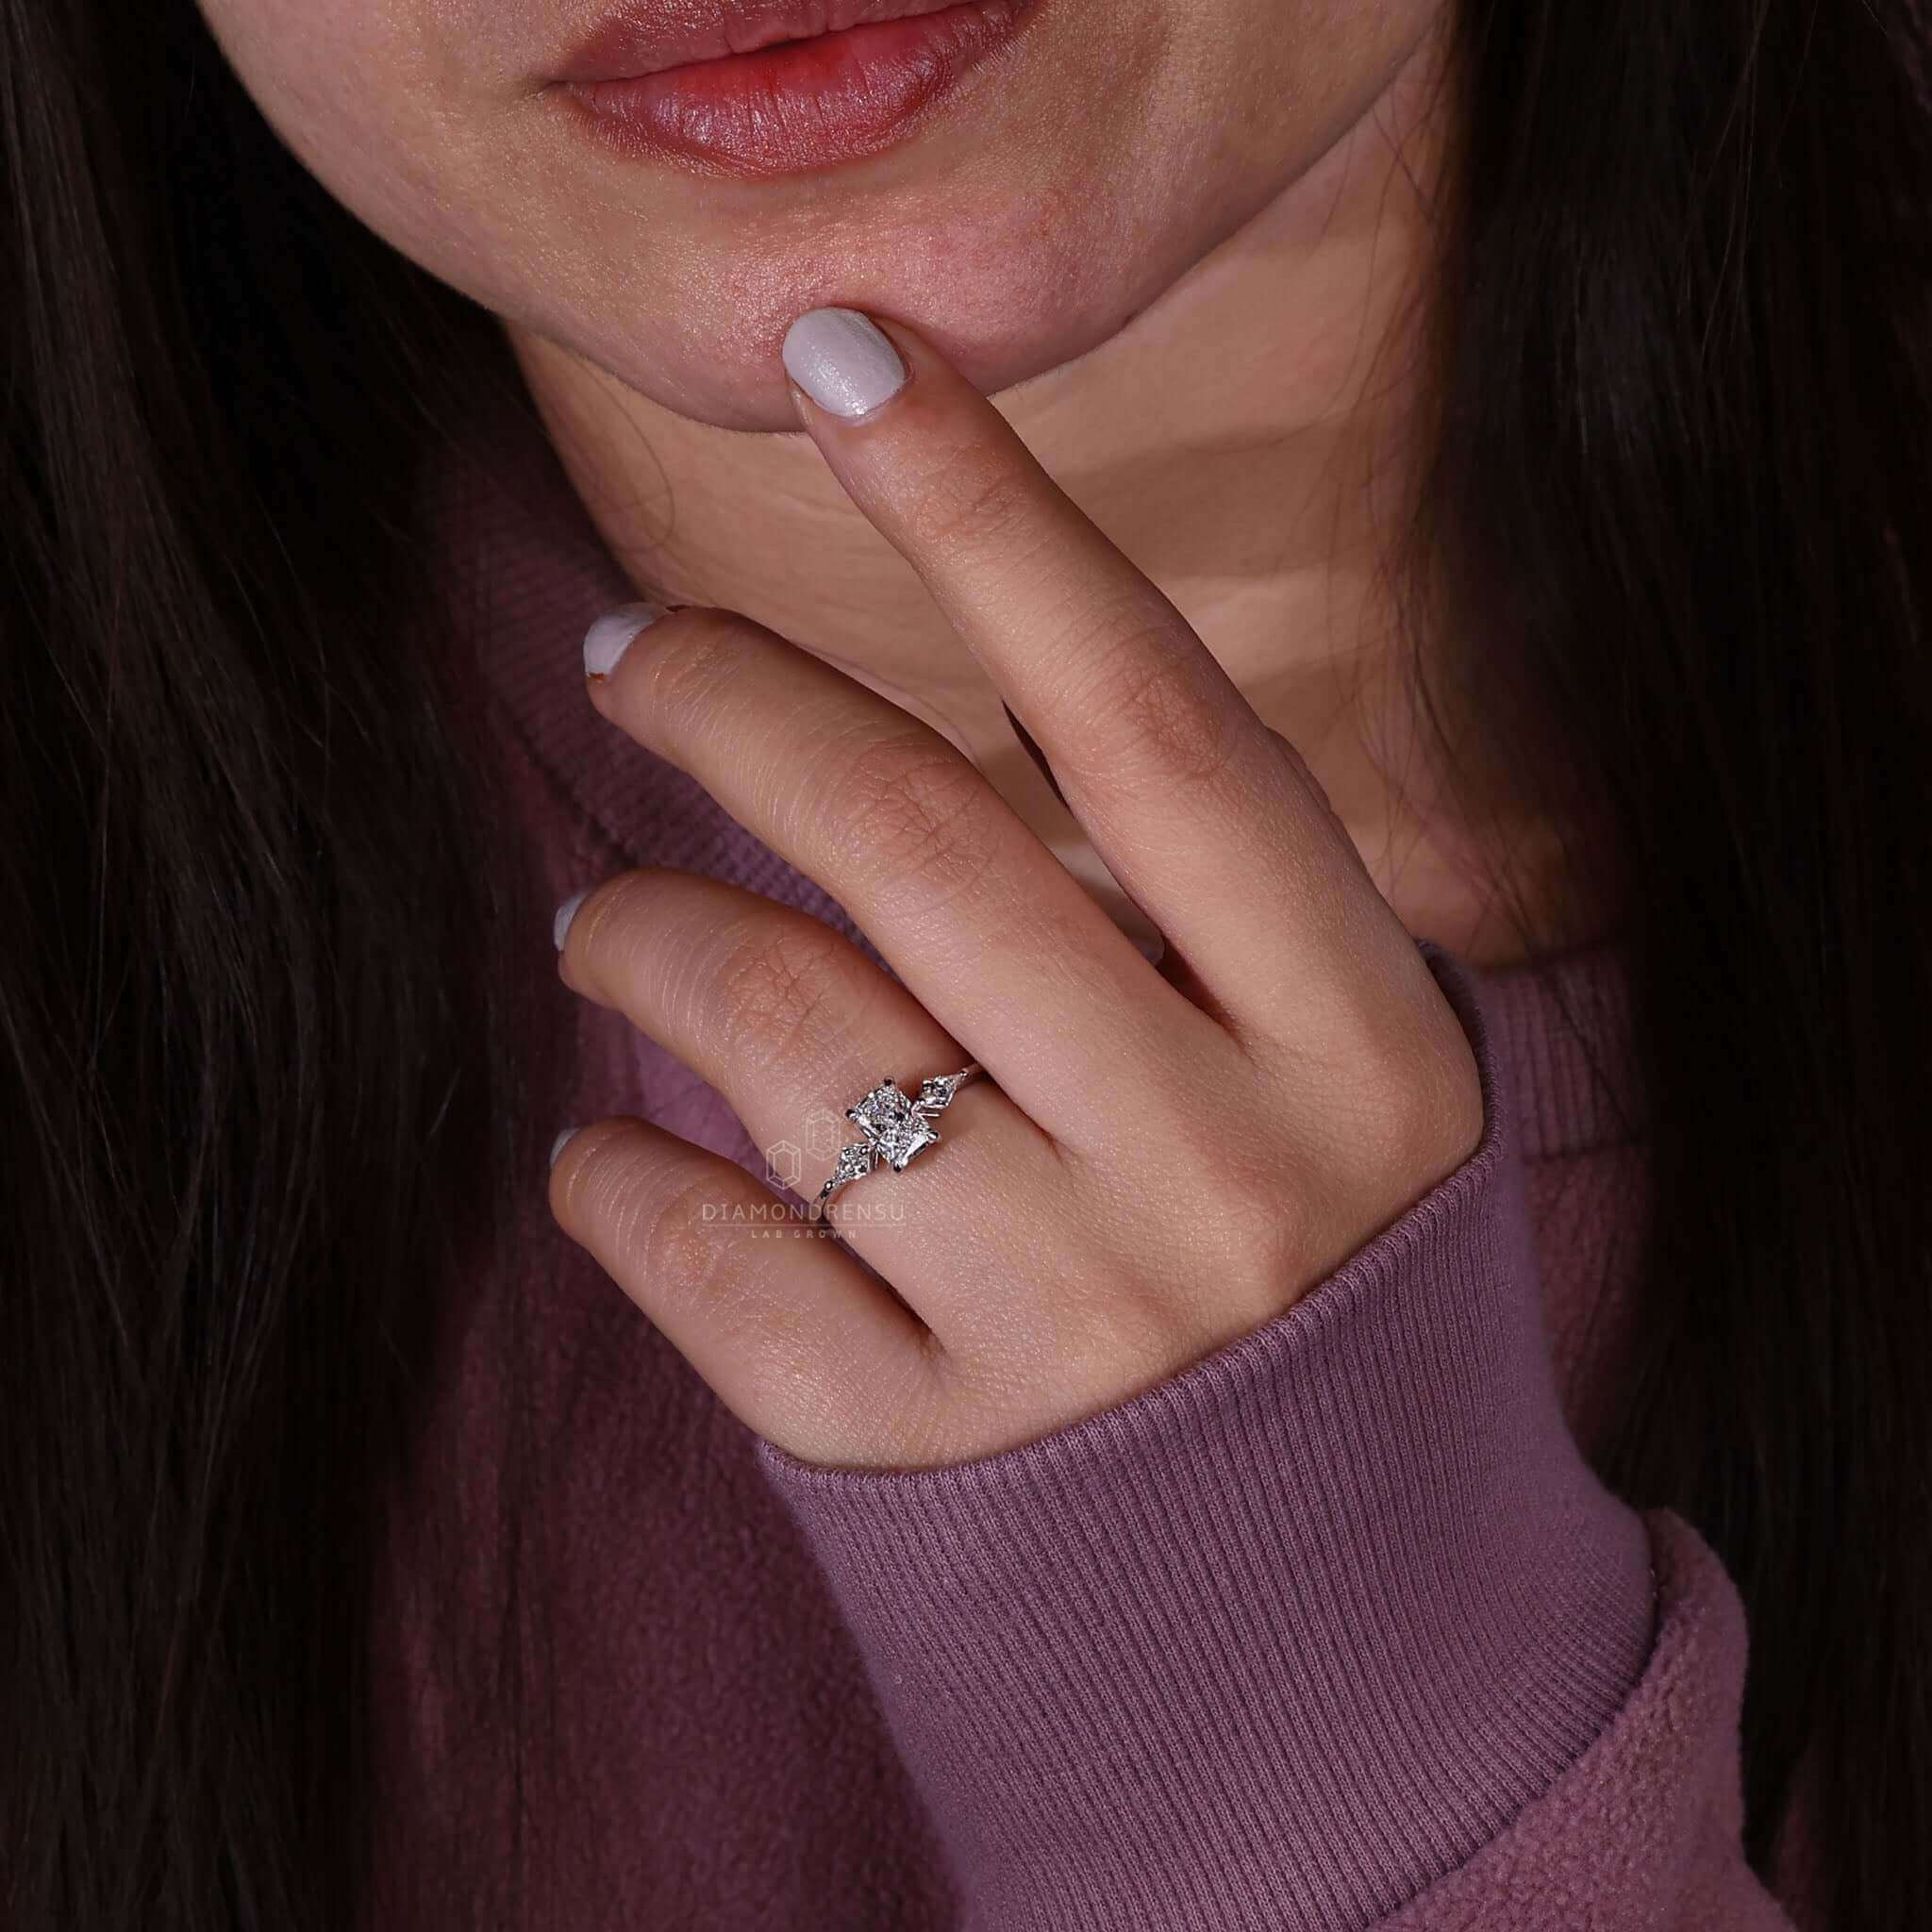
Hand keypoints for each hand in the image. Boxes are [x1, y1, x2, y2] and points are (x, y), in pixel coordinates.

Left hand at [549, 308, 1482, 1471]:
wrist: (1343, 1636)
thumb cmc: (1314, 1285)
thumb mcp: (1335, 1073)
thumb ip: (1184, 905)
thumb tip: (920, 712)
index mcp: (1355, 1037)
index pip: (1149, 711)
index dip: (991, 508)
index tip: (846, 350)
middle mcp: (1223, 1165)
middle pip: (919, 842)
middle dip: (731, 696)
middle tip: (626, 652)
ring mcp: (1076, 1326)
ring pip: (775, 1035)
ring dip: (640, 930)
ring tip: (604, 914)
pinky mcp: (933, 1461)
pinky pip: (701, 1257)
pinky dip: (611, 1173)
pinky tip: (610, 1150)